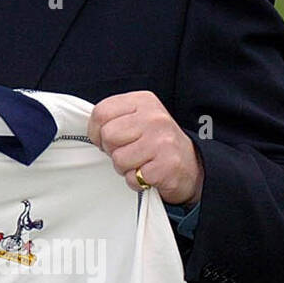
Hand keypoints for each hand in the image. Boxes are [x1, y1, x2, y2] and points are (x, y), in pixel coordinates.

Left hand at [87, 90, 203, 204]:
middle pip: (108, 136)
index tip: (105, 139)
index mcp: (143, 101)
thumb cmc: (156, 142)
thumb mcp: (136, 119)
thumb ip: (114, 118)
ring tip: (140, 162)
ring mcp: (162, 141)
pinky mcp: (167, 165)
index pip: (101, 112)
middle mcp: (154, 117)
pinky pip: (133, 178)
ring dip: (124, 167)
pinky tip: (148, 174)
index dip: (96, 131)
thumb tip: (92, 131)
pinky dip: (136, 181)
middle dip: (112, 150)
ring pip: (118, 159)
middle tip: (128, 152)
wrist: (191, 164)